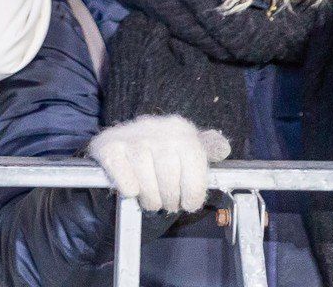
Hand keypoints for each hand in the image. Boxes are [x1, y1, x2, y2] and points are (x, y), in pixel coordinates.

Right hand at [86, 114, 230, 213]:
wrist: (118, 139)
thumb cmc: (160, 150)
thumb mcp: (187, 145)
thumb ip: (209, 148)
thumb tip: (223, 149)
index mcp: (180, 129)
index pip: (195, 168)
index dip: (193, 193)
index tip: (189, 203)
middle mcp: (156, 129)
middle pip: (170, 182)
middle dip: (170, 200)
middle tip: (168, 203)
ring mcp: (131, 137)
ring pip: (147, 187)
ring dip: (151, 200)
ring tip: (152, 199)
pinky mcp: (109, 148)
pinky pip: (127, 185)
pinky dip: (130, 192)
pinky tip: (133, 185)